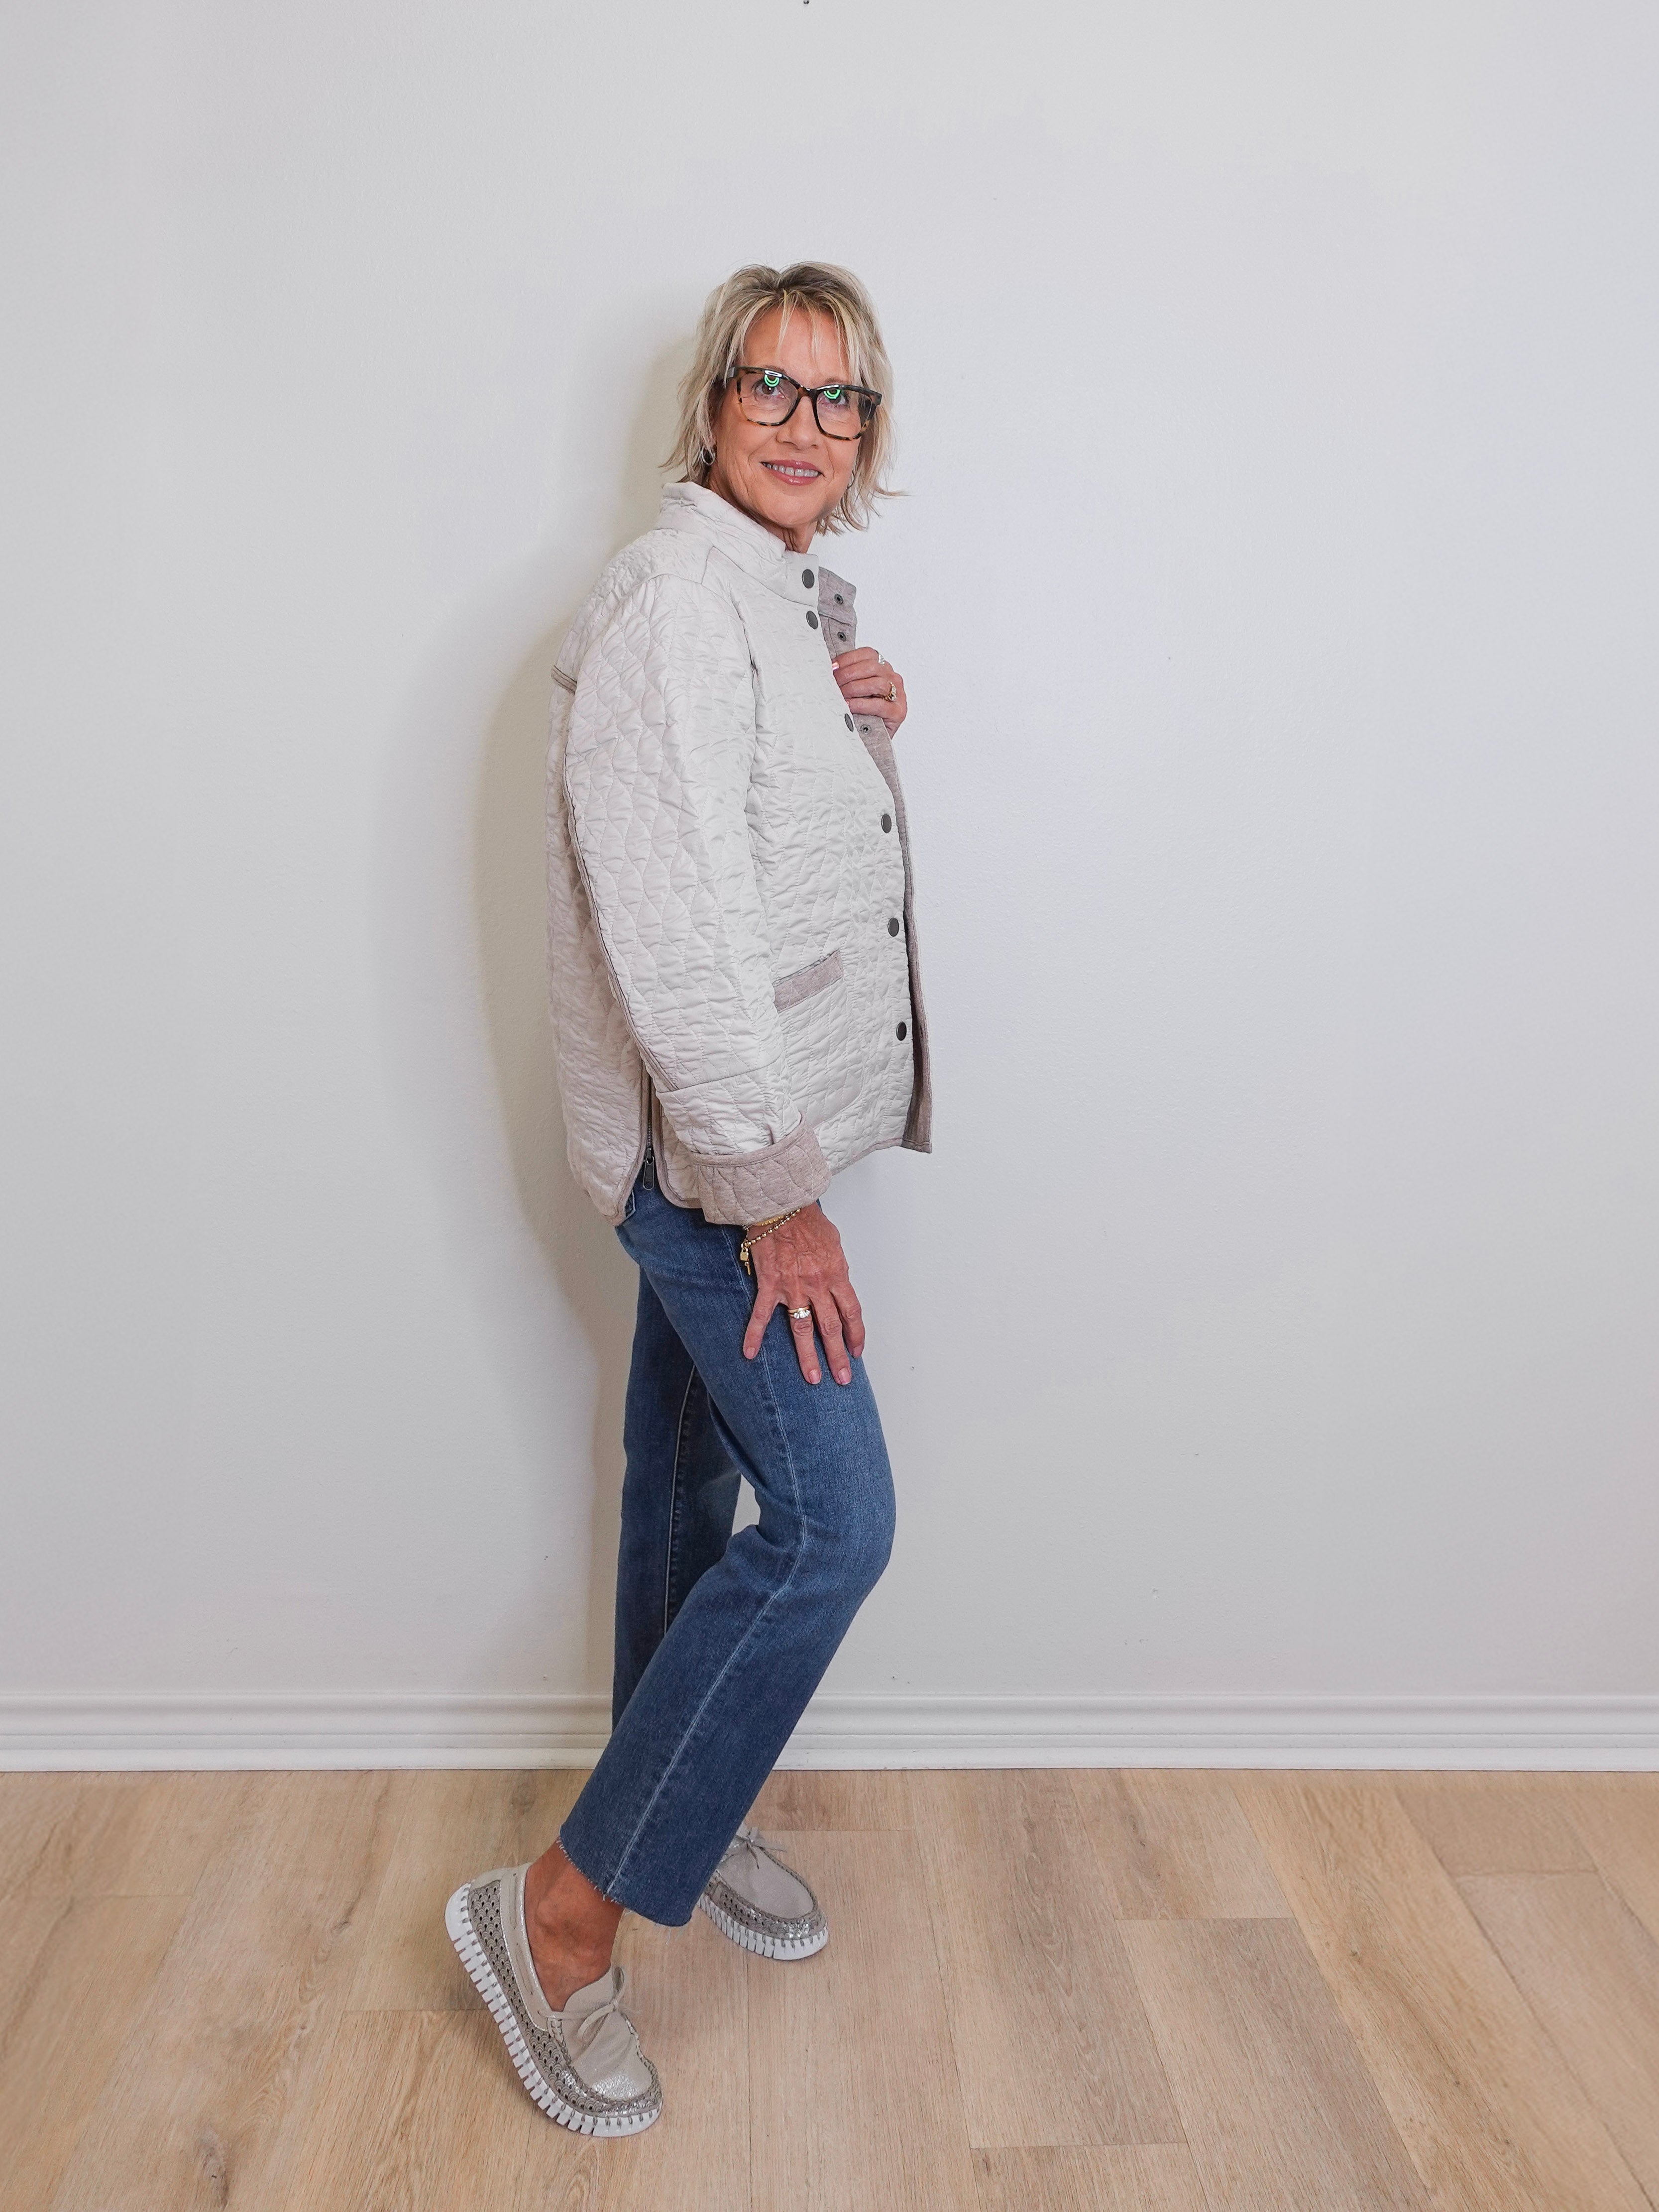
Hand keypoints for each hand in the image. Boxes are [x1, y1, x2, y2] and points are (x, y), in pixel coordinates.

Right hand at [741, 1202, 864, 1385]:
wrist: (782, 1204)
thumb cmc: (807, 1220)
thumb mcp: (834, 1242)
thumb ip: (836, 1267)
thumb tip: (837, 1283)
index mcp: (836, 1274)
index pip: (851, 1312)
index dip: (856, 1334)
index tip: (857, 1351)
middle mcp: (817, 1285)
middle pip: (831, 1328)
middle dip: (837, 1356)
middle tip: (842, 1378)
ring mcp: (793, 1287)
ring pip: (802, 1328)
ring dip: (807, 1356)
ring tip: (811, 1378)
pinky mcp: (770, 1284)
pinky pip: (762, 1315)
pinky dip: (754, 1335)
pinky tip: (750, 1353)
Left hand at [831, 646, 906, 734]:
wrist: (872, 739)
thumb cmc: (862, 713)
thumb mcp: (855, 690)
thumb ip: (848, 677)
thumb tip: (829, 668)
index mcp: (883, 668)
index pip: (868, 654)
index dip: (848, 659)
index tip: (832, 667)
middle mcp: (892, 678)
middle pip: (872, 667)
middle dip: (848, 674)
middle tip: (833, 683)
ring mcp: (898, 695)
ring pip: (877, 683)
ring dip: (854, 688)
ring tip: (839, 695)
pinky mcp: (898, 712)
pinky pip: (879, 705)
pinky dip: (861, 704)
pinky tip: (848, 706)